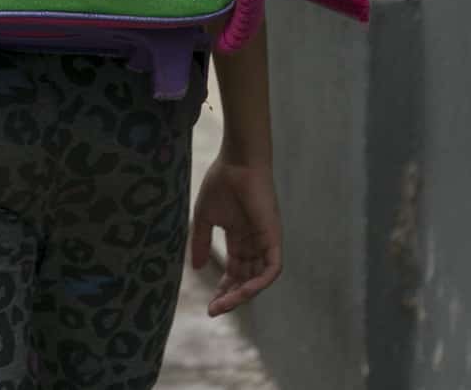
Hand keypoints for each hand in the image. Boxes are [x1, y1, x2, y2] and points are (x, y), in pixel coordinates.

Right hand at [191, 158, 282, 315]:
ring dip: (243, 294)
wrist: (237, 162)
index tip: (209, 304)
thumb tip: (197, 269)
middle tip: (214, 309)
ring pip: (258, 278)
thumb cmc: (220, 183)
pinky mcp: (274, 238)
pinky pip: (272, 268)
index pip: (234, 272)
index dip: (223, 289)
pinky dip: (261, 282)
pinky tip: (245, 291)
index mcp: (239, 238)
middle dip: (231, 296)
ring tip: (225, 303)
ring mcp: (265, 241)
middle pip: (245, 279)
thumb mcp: (204, 217)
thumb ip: (201, 242)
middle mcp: (254, 244)